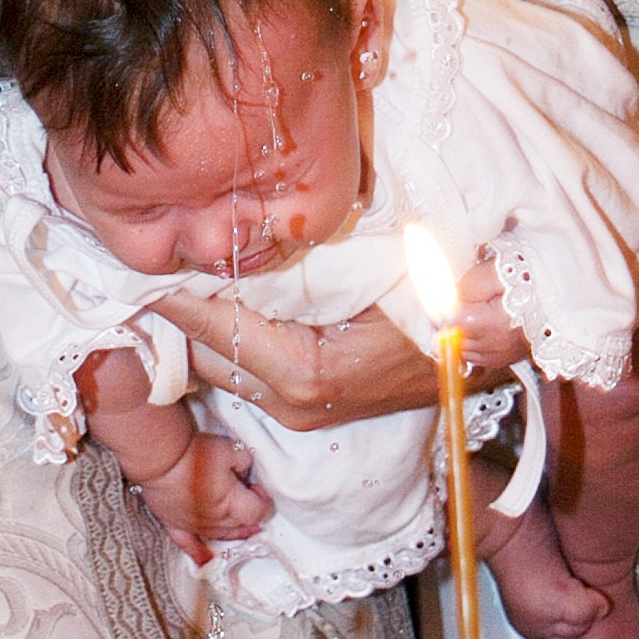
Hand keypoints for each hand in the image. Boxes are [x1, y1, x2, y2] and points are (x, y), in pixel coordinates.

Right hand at [128, 426, 268, 566]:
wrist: (158, 457)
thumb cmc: (194, 453)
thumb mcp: (231, 449)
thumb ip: (244, 462)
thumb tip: (245, 471)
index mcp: (232, 504)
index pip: (259, 513)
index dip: (264, 502)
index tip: (258, 489)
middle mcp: (215, 520)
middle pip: (241, 526)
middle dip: (249, 514)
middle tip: (248, 498)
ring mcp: (194, 525)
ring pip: (219, 536)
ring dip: (232, 532)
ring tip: (239, 526)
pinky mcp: (174, 523)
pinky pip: (188, 544)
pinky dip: (198, 553)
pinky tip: (205, 561)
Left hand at [150, 253, 520, 432]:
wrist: (502, 342)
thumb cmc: (458, 297)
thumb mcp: (407, 264)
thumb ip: (333, 258)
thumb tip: (267, 231)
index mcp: (310, 372)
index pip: (213, 329)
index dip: (171, 292)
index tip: (136, 254)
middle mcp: (294, 401)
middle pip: (200, 354)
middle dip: (170, 310)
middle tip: (142, 251)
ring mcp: (299, 408)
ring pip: (215, 364)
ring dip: (191, 323)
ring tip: (162, 269)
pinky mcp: (306, 401)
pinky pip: (240, 366)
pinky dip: (217, 333)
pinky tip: (205, 293)